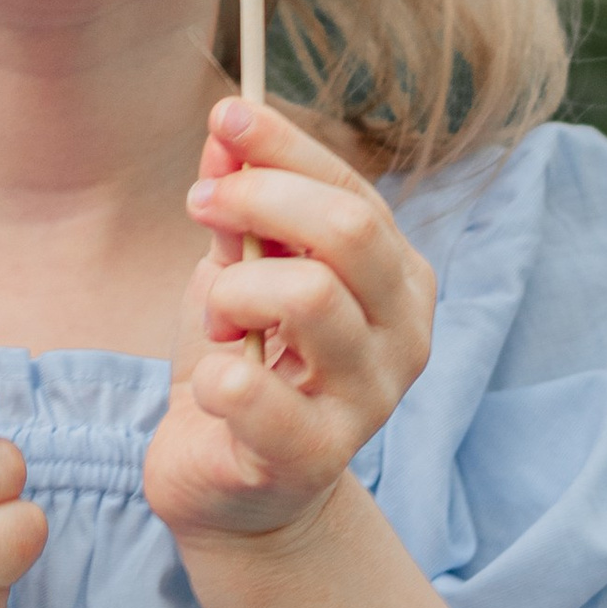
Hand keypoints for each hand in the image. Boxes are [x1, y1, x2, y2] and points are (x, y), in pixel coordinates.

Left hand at [143, 100, 435, 552]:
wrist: (232, 487)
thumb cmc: (246, 366)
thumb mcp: (239, 273)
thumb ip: (241, 210)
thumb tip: (226, 133)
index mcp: (398, 280)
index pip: (353, 191)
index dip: (284, 148)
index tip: (223, 120)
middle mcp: (404, 336)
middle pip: (349, 232)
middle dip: (260, 202)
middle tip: (202, 209)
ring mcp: (369, 401)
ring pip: (310, 297)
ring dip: (235, 293)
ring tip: (217, 322)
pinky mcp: (315, 457)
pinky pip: (254, 391)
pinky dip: (214, 373)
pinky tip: (211, 385)